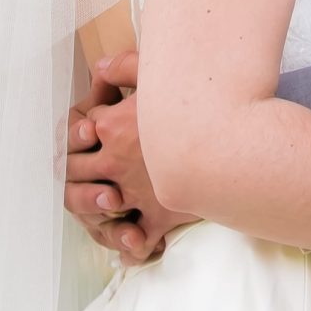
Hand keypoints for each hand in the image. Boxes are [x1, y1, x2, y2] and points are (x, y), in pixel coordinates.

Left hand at [64, 52, 194, 262]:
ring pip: (97, 206)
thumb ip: (123, 68)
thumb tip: (99, 67)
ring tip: (103, 198)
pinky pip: (137, 238)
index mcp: (110, 125)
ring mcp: (134, 193)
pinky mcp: (158, 215)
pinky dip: (131, 243)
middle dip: (80, 164)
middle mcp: (114, 162)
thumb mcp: (157, 73)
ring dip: (94, 203)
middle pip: (78, 167)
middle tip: (91, 162)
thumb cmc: (197, 100)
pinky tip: (131, 240)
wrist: (232, 138)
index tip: (102, 124)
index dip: (91, 124)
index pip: (84, 126)